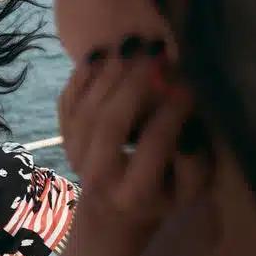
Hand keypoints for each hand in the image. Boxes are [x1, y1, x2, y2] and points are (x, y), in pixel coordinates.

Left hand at [58, 36, 207, 237]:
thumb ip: (194, 163)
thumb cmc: (162, 194)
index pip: (153, 145)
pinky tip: (101, 54)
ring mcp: (74, 156)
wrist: (112, 211)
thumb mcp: (188, 190)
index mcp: (134, 193)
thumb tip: (188, 127)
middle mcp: (98, 177)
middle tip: (156, 52)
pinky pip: (67, 102)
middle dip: (133, 84)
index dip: (171, 112)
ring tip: (132, 45)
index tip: (189, 85)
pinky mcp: (62, 139)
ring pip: (85, 110)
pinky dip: (81, 76)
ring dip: (108, 73)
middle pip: (110, 124)